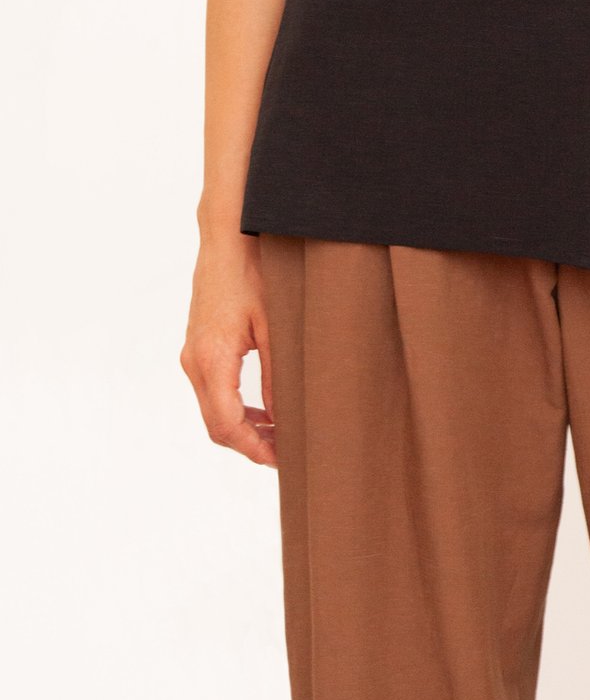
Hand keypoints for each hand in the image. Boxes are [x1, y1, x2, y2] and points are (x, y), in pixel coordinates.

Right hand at [181, 232, 276, 466]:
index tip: (282, 460)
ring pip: (212, 410)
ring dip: (243, 428)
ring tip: (280, 436)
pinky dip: (235, 408)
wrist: (226, 239)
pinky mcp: (197, 347)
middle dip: (250, 444)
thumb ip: (277, 375)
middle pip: (216, 425)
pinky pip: (212, 392)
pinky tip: (263, 411)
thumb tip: (284, 417)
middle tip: (286, 453)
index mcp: (212, 359)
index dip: (254, 448)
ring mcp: (192, 355)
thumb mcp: (274, 327)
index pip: (227, 424)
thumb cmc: (253, 274)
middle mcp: (194, 362)